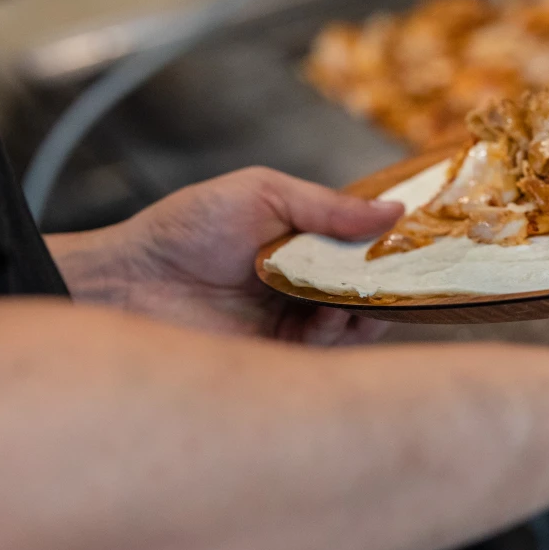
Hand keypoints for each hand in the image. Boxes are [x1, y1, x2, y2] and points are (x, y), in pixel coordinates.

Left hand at [49, 168, 402, 344]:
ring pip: (355, 322)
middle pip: (368, 287)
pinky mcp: (278, 356)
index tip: (420, 239)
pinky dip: (335, 334)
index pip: (365, 244)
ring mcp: (294, 319)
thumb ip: (327, 205)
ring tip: (357, 295)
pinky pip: (325, 352)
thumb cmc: (186, 228)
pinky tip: (326, 315)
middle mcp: (306, 282)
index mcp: (305, 240)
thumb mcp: (262, 193)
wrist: (128, 282)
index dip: (393, 243)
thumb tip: (395, 211)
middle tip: (400, 275)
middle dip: (390, 283)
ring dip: (365, 308)